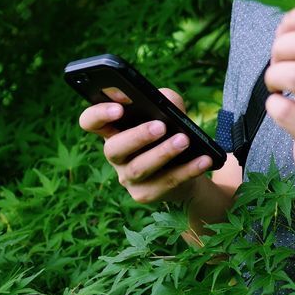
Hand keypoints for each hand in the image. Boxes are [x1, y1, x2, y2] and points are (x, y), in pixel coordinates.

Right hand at [77, 86, 213, 205]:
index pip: (90, 121)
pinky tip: (204, 159)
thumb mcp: (169, 113)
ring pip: (139, 168)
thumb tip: (166, 101)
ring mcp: (128, 178)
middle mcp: (115, 155)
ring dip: (163, 153)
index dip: (98, 114)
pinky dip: (188, 170)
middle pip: (113, 148)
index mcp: (113, 130)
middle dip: (136, 136)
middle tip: (160, 126)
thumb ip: (166, 100)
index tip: (119, 108)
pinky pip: (166, 182)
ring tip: (184, 140)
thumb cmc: (171, 131)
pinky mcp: (146, 194)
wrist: (188, 166)